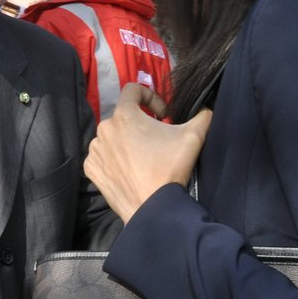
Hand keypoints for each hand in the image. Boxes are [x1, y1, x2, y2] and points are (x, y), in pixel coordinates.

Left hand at [85, 84, 212, 223]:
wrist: (153, 209)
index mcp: (124, 115)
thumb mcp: (193, 136)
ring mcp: (95, 150)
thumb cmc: (171, 168)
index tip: (162, 115)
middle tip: (156, 141)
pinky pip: (102, 156)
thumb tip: (206, 108)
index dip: (150, 97)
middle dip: (140, 124)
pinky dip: (114, 159)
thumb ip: (202, 115)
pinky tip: (129, 170)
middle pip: (123, 116)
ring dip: (126, 141)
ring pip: (112, 137)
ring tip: (143, 158)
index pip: (132, 89)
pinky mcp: (91, 169)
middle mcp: (104, 129)